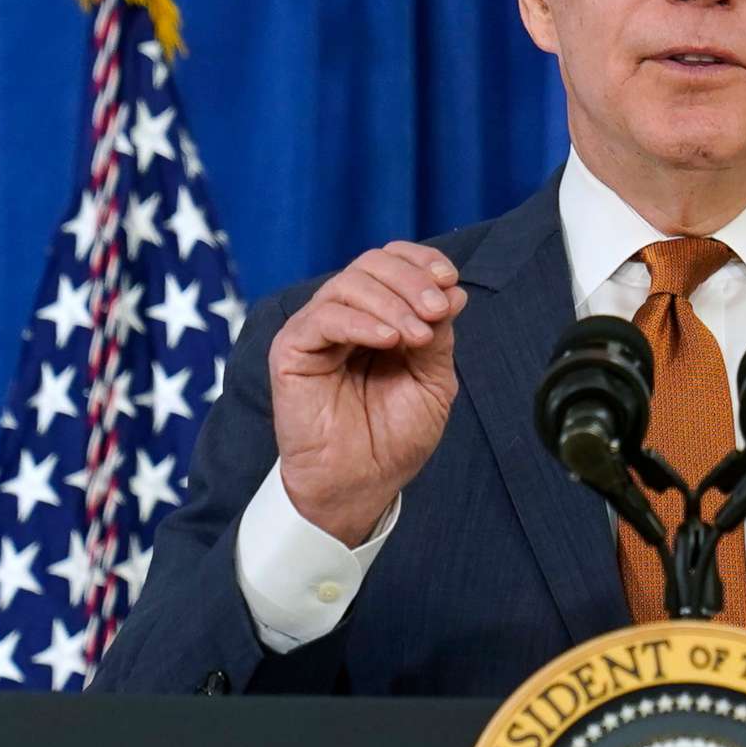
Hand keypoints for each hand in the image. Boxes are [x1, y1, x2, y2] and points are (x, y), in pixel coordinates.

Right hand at [268, 241, 467, 543]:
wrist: (362, 484)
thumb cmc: (393, 437)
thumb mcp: (432, 381)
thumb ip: (439, 335)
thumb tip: (453, 290)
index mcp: (377, 317)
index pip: (393, 264)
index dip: (421, 262)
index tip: (450, 280)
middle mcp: (345, 316)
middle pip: (372, 264)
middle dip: (412, 281)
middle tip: (437, 310)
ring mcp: (316, 330)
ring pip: (349, 284)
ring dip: (392, 302)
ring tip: (417, 335)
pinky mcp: (292, 350)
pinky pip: (324, 317)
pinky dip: (361, 321)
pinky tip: (388, 340)